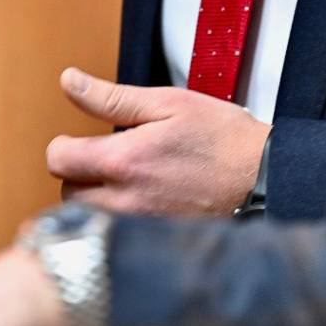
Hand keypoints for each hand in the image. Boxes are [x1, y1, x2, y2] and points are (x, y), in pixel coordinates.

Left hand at [47, 68, 269, 215]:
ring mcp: (141, 229)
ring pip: (89, 220)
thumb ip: (110, 97)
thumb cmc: (220, 137)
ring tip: (124, 184)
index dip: (65, 146)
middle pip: (68, 194)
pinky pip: (116, 237)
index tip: (82, 142)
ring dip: (95, 202)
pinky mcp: (156, 245)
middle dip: (79, 175)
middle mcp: (126, 202)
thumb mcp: (166, 103)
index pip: (58, 159)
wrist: (267, 181)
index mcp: (124, 161)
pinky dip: (117, 224)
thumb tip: (68, 80)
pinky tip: (141, 207)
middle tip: (107, 162)